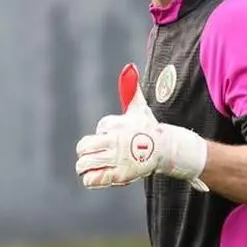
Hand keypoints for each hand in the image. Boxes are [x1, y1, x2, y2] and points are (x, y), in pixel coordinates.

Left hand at [75, 77, 207, 190]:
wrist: (164, 150)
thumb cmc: (147, 128)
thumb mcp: (137, 108)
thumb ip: (129, 89)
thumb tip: (130, 66)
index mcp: (114, 128)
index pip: (92, 134)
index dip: (98, 137)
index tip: (110, 138)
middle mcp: (114, 144)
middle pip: (82, 149)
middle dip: (85, 153)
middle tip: (92, 156)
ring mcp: (116, 161)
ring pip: (84, 166)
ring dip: (86, 167)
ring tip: (94, 167)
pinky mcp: (119, 176)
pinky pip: (92, 180)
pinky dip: (91, 179)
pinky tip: (99, 175)